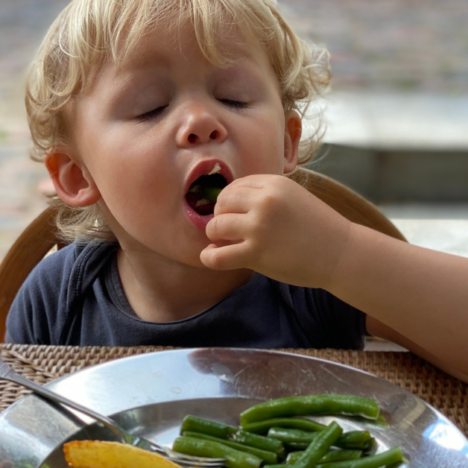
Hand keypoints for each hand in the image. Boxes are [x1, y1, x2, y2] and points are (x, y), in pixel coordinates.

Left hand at [200, 174, 351, 287]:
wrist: (341, 254)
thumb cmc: (319, 227)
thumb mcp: (294, 197)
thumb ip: (266, 195)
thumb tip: (231, 203)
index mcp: (274, 184)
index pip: (234, 187)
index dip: (228, 202)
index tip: (232, 214)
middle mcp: (264, 201)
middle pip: (222, 203)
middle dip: (220, 216)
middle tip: (227, 229)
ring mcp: (260, 227)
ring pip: (215, 226)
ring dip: (215, 235)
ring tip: (224, 242)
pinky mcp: (257, 253)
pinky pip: (218, 256)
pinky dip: (209, 257)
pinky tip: (211, 256)